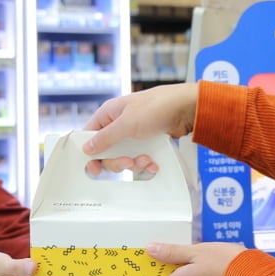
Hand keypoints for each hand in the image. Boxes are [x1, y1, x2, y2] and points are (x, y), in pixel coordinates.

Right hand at [81, 83, 198, 174]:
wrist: (187, 109)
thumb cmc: (157, 107)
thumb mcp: (127, 123)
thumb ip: (105, 137)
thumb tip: (87, 147)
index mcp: (109, 114)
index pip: (90, 135)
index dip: (90, 152)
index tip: (94, 168)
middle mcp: (120, 124)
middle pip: (108, 151)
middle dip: (118, 161)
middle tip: (128, 161)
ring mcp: (134, 134)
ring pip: (124, 157)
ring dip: (135, 163)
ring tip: (147, 160)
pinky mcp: (148, 142)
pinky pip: (140, 159)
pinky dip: (146, 164)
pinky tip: (154, 163)